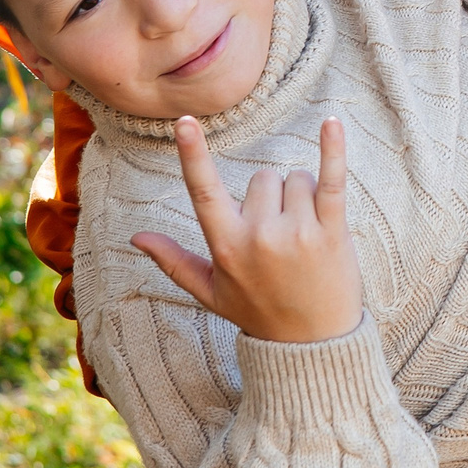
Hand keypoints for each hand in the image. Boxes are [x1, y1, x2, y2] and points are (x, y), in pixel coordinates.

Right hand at [131, 116, 364, 343]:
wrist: (312, 345)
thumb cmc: (259, 313)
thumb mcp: (211, 292)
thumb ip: (174, 261)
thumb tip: (135, 238)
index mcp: (226, 247)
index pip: (204, 192)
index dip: (193, 154)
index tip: (185, 121)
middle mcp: (259, 236)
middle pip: (262, 179)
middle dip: (271, 198)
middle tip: (282, 237)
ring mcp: (298, 233)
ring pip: (295, 179)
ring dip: (301, 196)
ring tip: (305, 236)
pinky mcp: (333, 230)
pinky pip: (332, 179)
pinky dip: (333, 149)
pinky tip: (331, 122)